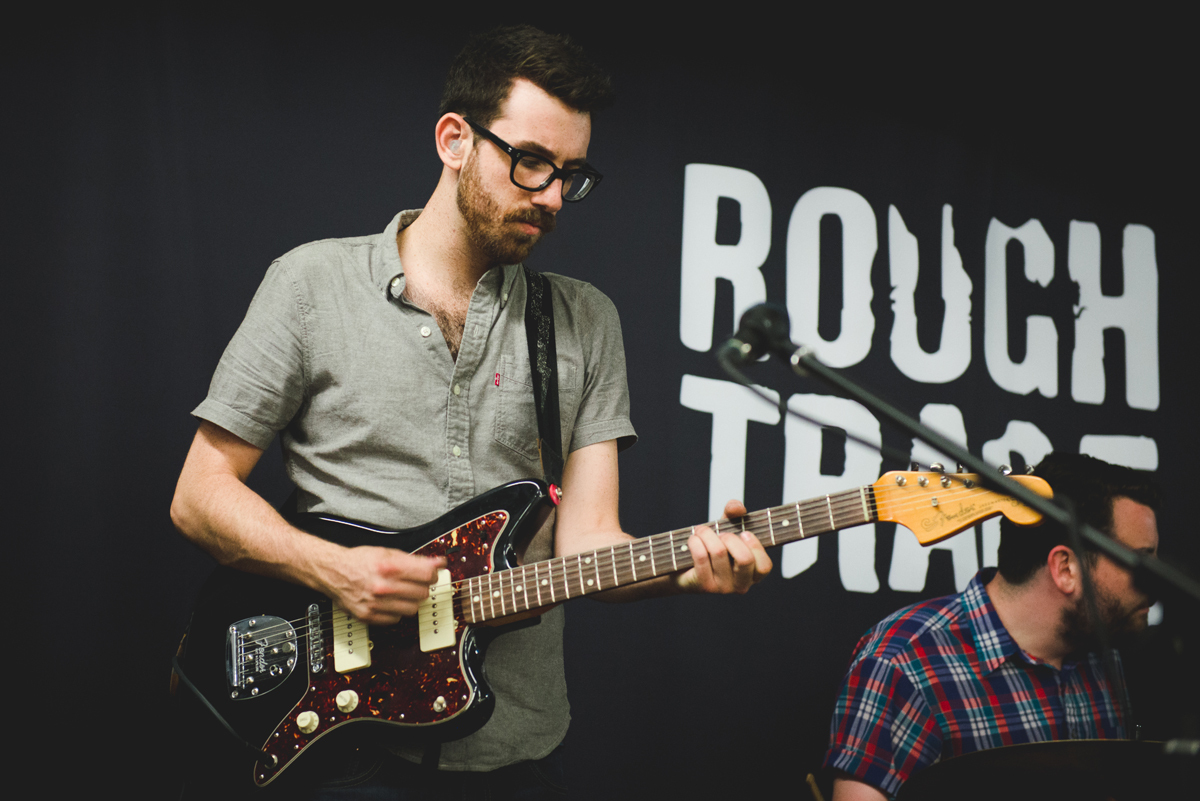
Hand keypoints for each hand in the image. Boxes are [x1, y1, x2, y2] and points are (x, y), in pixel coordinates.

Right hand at [321, 545, 445, 624]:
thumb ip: (415, 560)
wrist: (333, 572)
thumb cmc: (360, 561)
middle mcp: (382, 587)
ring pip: (412, 609)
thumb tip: (438, 563)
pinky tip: (390, 602)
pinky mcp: (369, 616)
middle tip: (416, 582)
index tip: (433, 572)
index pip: (427, 575)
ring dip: (411, 601)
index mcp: (389, 567)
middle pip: (422, 593)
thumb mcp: (388, 552)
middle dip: (422, 587)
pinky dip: (396, 612)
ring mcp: (375, 603)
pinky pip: (396, 619)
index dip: (433, 573)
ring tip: (402, 592)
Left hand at [673, 499, 771, 593]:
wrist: (684, 569)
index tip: (744, 533)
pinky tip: (693, 539)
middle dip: (730, 538)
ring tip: (701, 531)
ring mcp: (723, 588)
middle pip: (745, 559)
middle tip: (721, 534)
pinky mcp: (704, 585)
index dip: (755, 546)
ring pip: (719, 552)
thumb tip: (737, 507)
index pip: (764, 566)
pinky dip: (695, 541)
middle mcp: (741, 585)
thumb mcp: (726, 528)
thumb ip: (734, 514)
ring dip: (707, 534)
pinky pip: (701, 556)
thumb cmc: (711, 548)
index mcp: (753, 574)